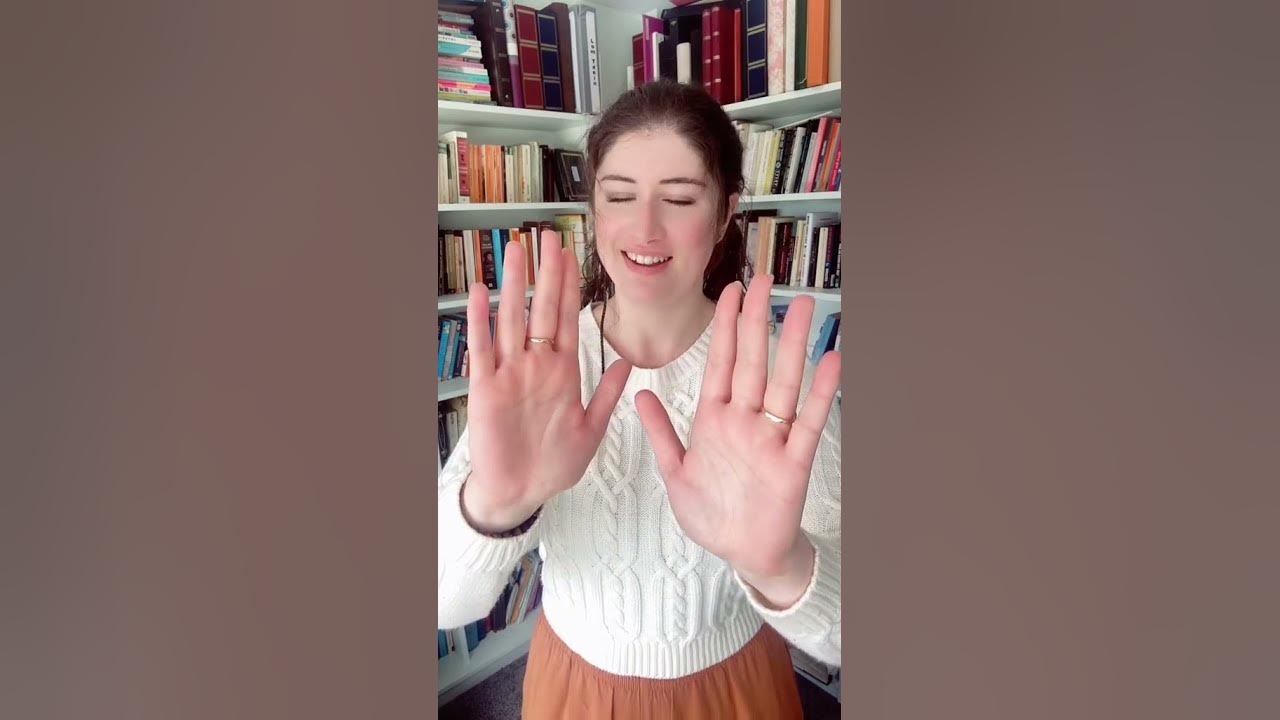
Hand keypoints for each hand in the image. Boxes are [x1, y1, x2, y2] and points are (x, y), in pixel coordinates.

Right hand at [462, 231, 631, 531]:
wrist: (520, 492)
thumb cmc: (552, 464)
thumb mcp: (590, 429)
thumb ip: (606, 394)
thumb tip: (628, 363)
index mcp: (563, 371)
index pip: (568, 319)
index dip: (570, 287)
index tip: (572, 255)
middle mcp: (536, 366)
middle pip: (542, 309)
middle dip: (546, 273)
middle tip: (547, 236)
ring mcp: (510, 374)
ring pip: (513, 319)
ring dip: (514, 285)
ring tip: (516, 251)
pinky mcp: (486, 389)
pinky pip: (484, 349)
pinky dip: (482, 321)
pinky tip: (481, 292)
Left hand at [635, 275, 839, 596]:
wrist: (743, 554)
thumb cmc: (712, 514)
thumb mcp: (676, 473)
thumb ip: (661, 433)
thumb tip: (641, 393)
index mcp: (714, 419)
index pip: (720, 361)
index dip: (725, 325)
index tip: (731, 290)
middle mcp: (744, 421)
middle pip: (751, 360)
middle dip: (756, 320)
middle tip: (765, 279)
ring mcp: (771, 438)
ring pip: (782, 382)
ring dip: (791, 345)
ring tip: (800, 307)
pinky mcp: (793, 462)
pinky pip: (809, 421)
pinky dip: (820, 392)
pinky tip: (830, 360)